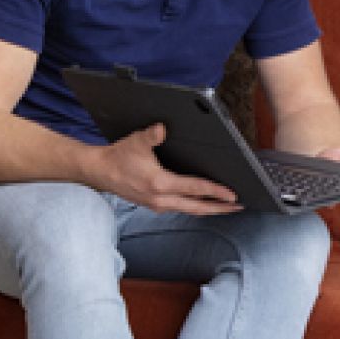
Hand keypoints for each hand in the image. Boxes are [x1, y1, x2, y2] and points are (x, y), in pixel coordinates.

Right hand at [91, 124, 239, 214]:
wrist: (101, 172)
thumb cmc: (119, 157)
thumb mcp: (136, 141)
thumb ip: (151, 135)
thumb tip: (162, 128)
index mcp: (160, 184)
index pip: (194, 189)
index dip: (215, 191)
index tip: (232, 195)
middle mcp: (161, 199)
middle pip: (197, 207)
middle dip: (220, 208)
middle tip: (238, 207)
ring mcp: (158, 205)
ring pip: (190, 210)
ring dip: (210, 209)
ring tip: (227, 207)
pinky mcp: (156, 205)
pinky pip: (182, 208)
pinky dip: (197, 207)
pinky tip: (204, 204)